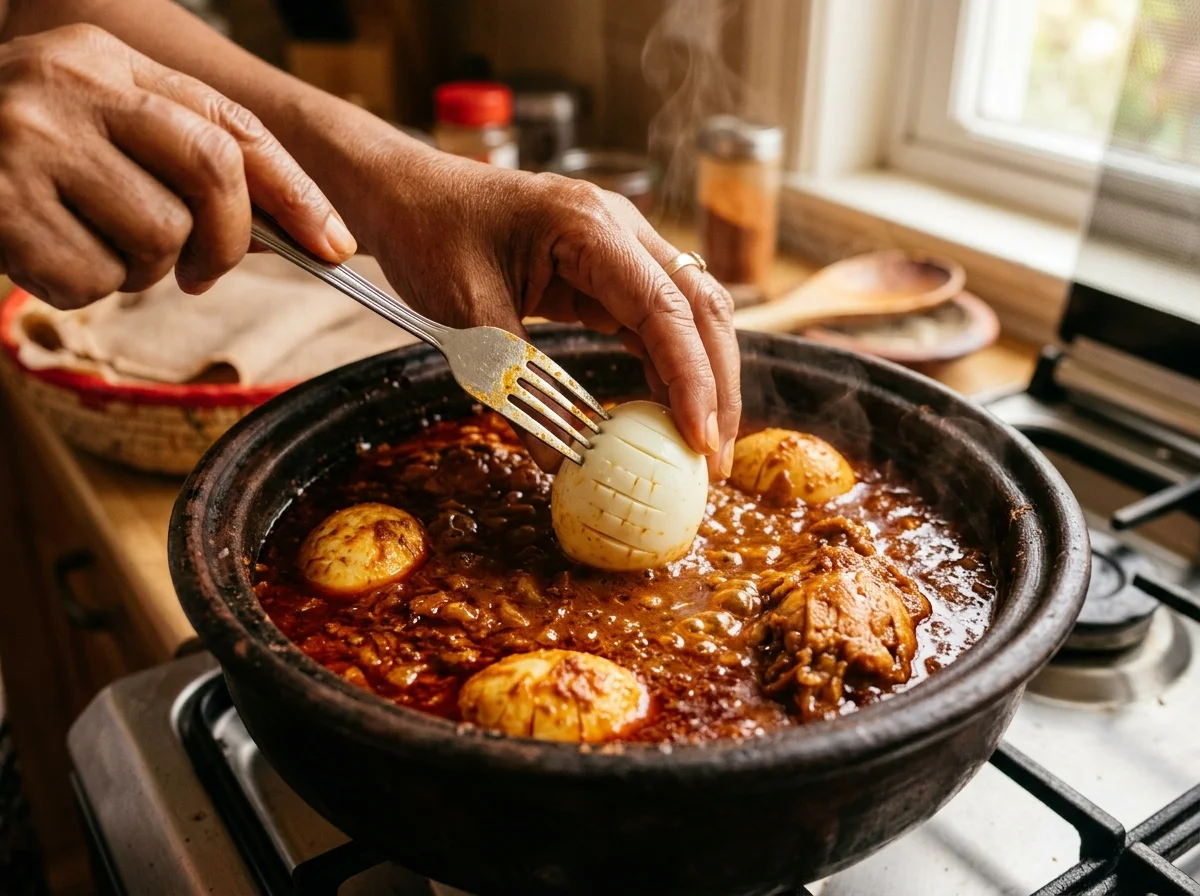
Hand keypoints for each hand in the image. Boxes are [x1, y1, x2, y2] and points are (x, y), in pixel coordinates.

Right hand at [0, 23, 354, 307]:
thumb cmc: (15, 155)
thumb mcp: (94, 125)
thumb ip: (172, 155)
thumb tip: (282, 226)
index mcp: (108, 59)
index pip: (233, 127)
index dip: (296, 192)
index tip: (336, 246)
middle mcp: (71, 83)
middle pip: (212, 173)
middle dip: (226, 240)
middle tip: (202, 272)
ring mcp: (29, 138)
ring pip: (157, 240)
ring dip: (137, 270)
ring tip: (86, 244)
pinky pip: (91, 280)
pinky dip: (79, 288)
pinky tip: (40, 254)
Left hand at [357, 150, 741, 478]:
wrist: (406, 192)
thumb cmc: (430, 232)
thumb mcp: (466, 311)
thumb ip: (516, 381)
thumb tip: (557, 460)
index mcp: (590, 225)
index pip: (666, 308)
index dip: (692, 379)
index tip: (697, 440)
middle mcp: (620, 229)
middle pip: (700, 308)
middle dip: (717, 384)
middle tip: (713, 455)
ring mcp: (619, 247)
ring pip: (687, 315)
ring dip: (700, 379)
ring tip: (697, 445)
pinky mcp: (607, 270)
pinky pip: (653, 320)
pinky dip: (666, 368)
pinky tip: (663, 413)